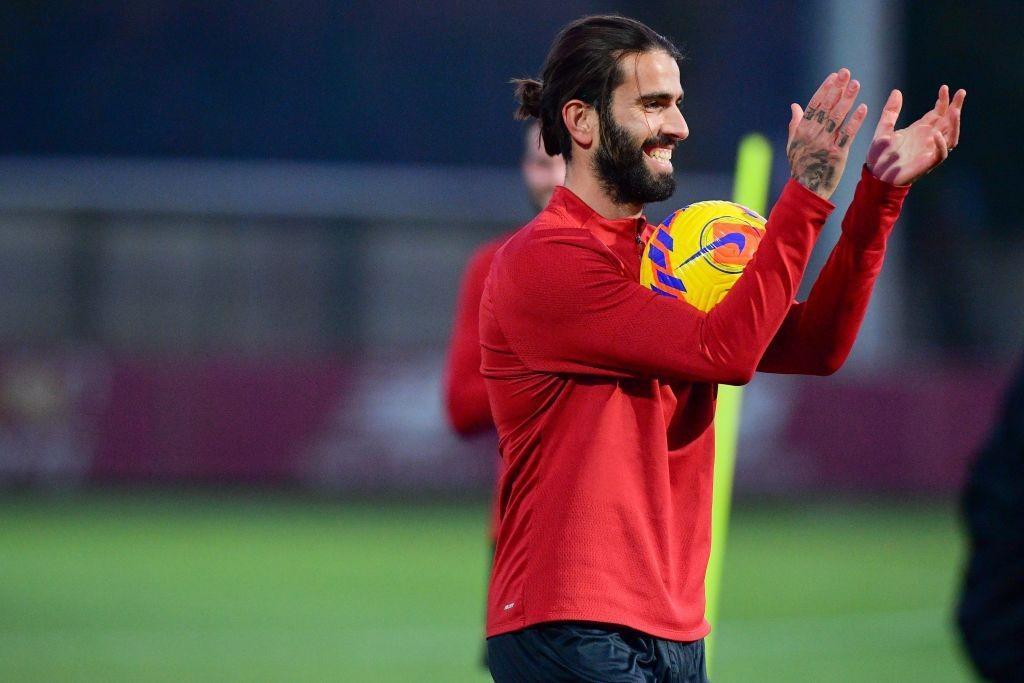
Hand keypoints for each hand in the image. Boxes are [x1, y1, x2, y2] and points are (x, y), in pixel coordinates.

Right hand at [786, 68, 868, 199]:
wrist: (807, 189)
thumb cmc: (800, 166)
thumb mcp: (794, 145)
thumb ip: (795, 124)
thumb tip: (795, 106)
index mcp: (802, 131)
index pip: (814, 105)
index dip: (824, 89)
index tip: (834, 76)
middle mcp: (813, 135)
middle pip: (827, 107)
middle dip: (837, 89)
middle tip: (846, 73)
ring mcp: (825, 144)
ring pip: (838, 117)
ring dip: (847, 99)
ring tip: (855, 84)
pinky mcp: (838, 154)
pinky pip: (848, 134)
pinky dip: (855, 121)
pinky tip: (863, 108)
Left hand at [866, 85, 965, 184]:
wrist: (875, 176)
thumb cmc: (879, 156)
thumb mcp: (883, 129)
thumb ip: (890, 112)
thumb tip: (896, 91)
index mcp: (920, 130)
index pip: (937, 113)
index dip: (943, 101)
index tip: (944, 88)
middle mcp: (928, 139)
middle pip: (948, 121)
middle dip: (955, 107)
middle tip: (961, 92)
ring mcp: (929, 151)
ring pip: (950, 136)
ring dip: (954, 123)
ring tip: (955, 110)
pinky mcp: (927, 164)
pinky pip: (940, 155)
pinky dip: (941, 145)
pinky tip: (936, 134)